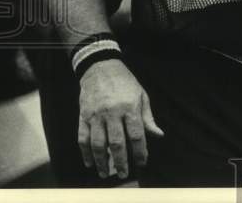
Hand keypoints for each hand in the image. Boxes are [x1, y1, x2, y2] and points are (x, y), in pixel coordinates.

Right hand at [78, 60, 163, 179]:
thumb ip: (148, 117)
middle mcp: (112, 112)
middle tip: (125, 174)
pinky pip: (82, 138)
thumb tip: (158, 135)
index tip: (142, 162)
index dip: (140, 151)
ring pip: (98, 144)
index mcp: (130, 107)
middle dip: (121, 161)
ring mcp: (96, 115)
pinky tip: (90, 162)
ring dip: (102, 161)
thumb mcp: (141, 95)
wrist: (101, 67)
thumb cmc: (125, 82)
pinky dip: (85, 153)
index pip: (136, 134)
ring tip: (106, 173)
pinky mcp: (83, 116)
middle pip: (116, 142)